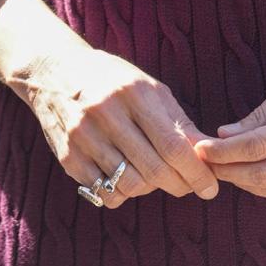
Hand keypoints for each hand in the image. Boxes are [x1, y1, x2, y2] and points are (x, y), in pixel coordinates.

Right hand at [23, 46, 219, 208]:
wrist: (55, 72)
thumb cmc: (114, 81)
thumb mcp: (148, 88)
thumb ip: (177, 120)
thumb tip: (208, 152)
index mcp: (134, 92)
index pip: (172, 144)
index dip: (196, 172)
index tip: (210, 188)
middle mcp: (107, 114)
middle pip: (153, 169)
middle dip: (180, 185)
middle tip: (191, 187)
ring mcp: (84, 137)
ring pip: (130, 185)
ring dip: (151, 189)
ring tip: (157, 178)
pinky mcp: (68, 157)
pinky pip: (105, 192)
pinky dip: (123, 194)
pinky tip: (129, 179)